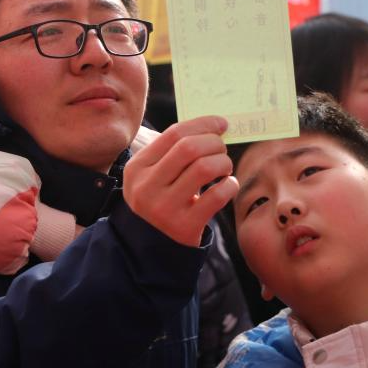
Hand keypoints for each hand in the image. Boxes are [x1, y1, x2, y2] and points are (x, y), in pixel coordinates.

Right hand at [123, 116, 238, 246]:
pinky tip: (227, 185)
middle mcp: (147, 187)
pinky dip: (229, 185)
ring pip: (204, 168)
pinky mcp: (184, 227)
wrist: (151, 243)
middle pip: (189, 148)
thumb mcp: (153, 173)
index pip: (174, 134)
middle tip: (222, 148)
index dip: (203, 124)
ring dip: (223, 163)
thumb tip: (213, 126)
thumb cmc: (160, 197)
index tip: (221, 124)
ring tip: (224, 167)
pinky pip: (217, 196)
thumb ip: (174, 150)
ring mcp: (164, 208)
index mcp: (138, 168)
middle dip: (214, 143)